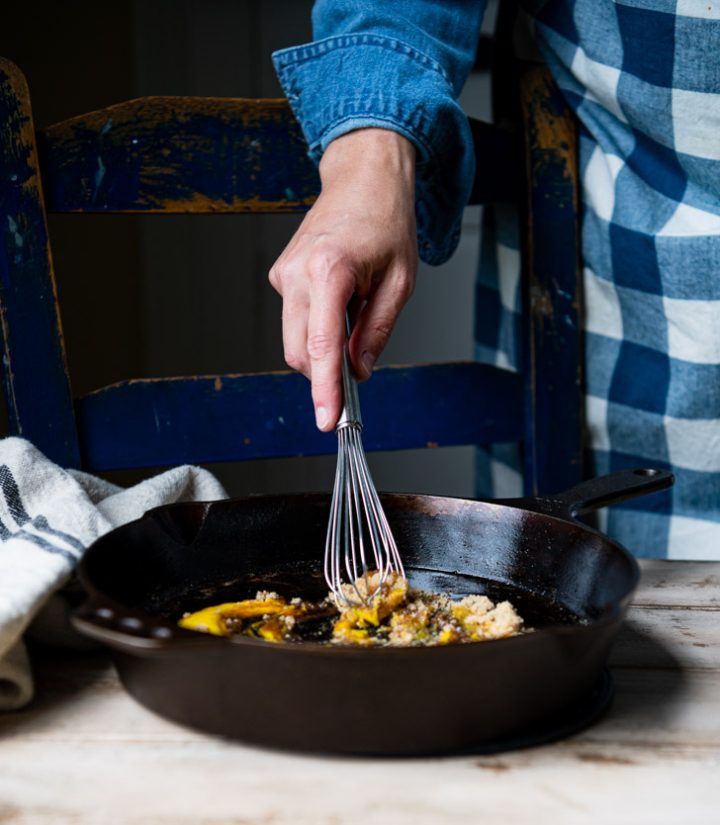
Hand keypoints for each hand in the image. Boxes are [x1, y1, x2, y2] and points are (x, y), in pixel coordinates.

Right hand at [269, 128, 417, 430]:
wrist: (363, 177)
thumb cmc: (387, 222)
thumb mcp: (400, 282)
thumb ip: (376, 332)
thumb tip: (359, 372)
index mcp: (329, 272)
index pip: (322, 346)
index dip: (326, 390)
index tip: (330, 421)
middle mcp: (296, 273)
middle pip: (299, 352)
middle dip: (325, 373)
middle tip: (357, 376)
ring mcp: (284, 273)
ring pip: (294, 339)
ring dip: (322, 349)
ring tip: (356, 316)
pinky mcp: (281, 274)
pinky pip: (296, 318)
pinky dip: (317, 327)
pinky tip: (341, 301)